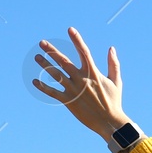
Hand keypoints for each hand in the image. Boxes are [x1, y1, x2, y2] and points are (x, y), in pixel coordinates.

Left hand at [32, 27, 129, 141]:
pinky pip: (53, 92)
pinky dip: (43, 87)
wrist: (109, 122)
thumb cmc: (114, 101)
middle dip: (52, 51)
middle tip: (42, 42)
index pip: (83, 52)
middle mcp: (81, 79)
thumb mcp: (116, 81)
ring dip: (45, 65)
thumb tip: (111, 48)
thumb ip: (113, 64)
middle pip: (63, 61)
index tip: (70, 29)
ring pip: (55, 74)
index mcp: (93, 73)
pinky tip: (35, 81)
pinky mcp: (68, 101)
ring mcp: (73, 90)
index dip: (77, 40)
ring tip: (37, 57)